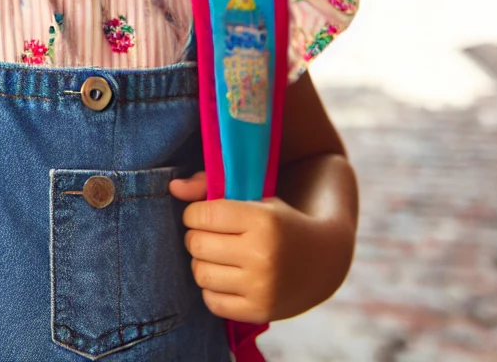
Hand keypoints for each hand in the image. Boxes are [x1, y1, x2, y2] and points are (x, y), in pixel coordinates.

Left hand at [170, 171, 334, 323]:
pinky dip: (211, 288)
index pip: (203, 215)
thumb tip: (173, 188)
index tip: (200, 214)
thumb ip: (209, 185)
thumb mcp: (254, 196)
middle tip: (206, 234)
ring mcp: (261, 287)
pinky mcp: (260, 312)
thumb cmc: (279, 221)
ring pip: (200, 274)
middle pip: (197, 244)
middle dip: (195, 236)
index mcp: (263, 220)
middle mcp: (262, 255)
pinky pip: (212, 302)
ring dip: (201, 262)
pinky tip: (224, 276)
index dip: (193, 213)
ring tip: (214, 254)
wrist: (323, 260)